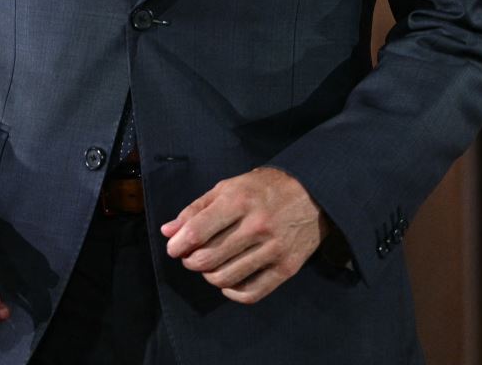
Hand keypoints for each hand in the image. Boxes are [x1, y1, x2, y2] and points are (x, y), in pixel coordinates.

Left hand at [160, 166, 333, 303]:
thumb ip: (196, 209)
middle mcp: (256, 226)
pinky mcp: (287, 268)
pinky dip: (231, 293)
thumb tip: (169, 232)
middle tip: (191, 257)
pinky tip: (227, 282)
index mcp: (238, 201)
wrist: (313, 193)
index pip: (197, 232)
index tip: (174, 248)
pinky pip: (251, 293)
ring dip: (209, 276)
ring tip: (210, 267)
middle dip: (191, 262)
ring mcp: (274, 249)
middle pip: (208, 259)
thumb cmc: (264, 188)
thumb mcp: (228, 187)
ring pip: (225, 278)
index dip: (178, 245)